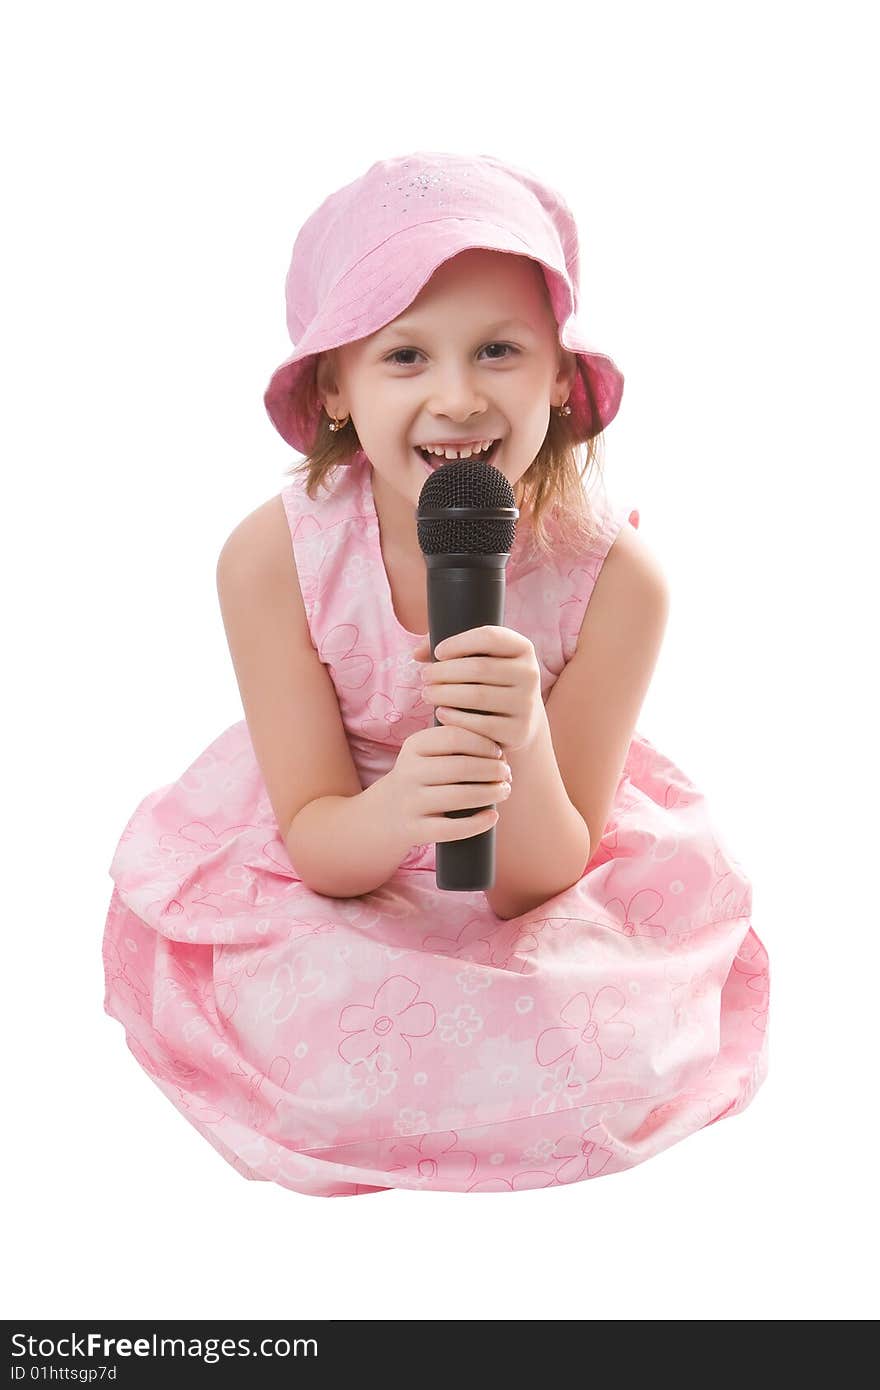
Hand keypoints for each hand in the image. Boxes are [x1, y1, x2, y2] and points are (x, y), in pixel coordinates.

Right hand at [383, 723, 511, 848]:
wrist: (383, 814)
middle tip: (507, 774)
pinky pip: (450, 829)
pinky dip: (477, 824)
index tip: (499, 752)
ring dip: (490, 793)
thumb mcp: (425, 754)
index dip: (483, 743)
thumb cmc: (420, 778)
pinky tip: (493, 817)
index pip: (454, 737)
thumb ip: (454, 742)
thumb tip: (500, 748)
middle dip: (492, 769)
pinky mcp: (414, 829)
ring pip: (458, 797)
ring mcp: (410, 803)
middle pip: (460, 767)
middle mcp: (409, 772)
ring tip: (505, 791)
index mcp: (413, 747)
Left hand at [411, 624, 544, 753]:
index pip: (490, 637)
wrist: (519, 722)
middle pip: (479, 668)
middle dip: (444, 671)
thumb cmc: (490, 683)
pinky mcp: (519, 730)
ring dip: (444, 694)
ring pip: (477, 696)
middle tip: (424, 677)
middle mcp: (530, 673)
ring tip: (426, 694)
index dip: (459, 642)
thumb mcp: (480, 660)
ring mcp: (527, 703)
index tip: (438, 653)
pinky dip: (456, 718)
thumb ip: (449, 649)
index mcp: (523, 648)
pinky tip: (441, 713)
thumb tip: (417, 653)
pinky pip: (481, 724)